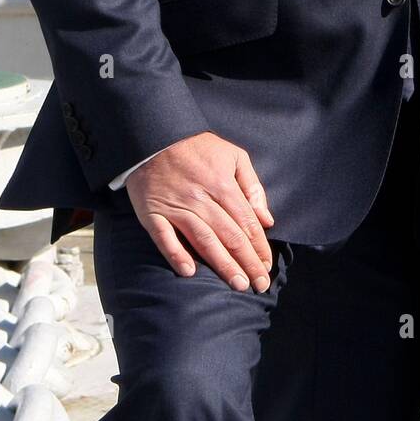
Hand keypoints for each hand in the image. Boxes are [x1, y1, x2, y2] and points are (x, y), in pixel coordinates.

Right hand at [126, 131, 274, 291]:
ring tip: (238, 284)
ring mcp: (176, 207)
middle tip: (259, 285)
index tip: (267, 266)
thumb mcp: (233, 155)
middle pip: (229, 235)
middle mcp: (201, 198)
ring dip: (222, 264)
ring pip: (203, 240)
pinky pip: (164, 238)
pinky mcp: (152, 213)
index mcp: (222, 184)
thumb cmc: (197, 147)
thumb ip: (252, 186)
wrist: (154, 135)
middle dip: (247, 262)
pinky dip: (176, 255)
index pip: (246, 222)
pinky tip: (189, 272)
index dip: (259, 247)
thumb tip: (266, 219)